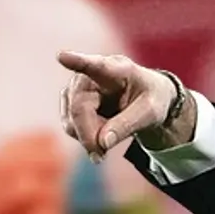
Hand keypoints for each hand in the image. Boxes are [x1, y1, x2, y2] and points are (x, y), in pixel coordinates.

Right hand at [56, 51, 196, 159]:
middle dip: (89, 135)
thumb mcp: (150, 113)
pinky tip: (102, 134)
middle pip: (79, 108)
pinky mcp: (71, 101)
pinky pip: (71, 126)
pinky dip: (85, 137)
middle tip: (101, 157)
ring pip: (71, 120)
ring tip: (111, 136)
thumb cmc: (151, 99)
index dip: (77, 62)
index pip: (95, 66)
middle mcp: (90, 74)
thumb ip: (127, 125)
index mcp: (116, 69)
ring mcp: (76, 88)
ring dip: (88, 138)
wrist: (147, 97)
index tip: (62, 57)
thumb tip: (102, 143)